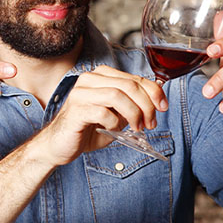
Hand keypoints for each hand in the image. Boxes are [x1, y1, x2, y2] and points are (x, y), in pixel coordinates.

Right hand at [31, 65, 163, 167]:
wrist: (59, 146)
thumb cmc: (87, 130)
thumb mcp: (116, 116)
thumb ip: (131, 106)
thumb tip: (156, 101)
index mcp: (101, 77)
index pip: (134, 78)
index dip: (153, 91)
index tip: (163, 106)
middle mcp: (90, 80)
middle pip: (129, 84)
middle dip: (146, 105)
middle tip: (151, 122)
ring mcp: (81, 93)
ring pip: (118, 94)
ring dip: (133, 113)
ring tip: (137, 127)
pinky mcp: (76, 110)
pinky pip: (102, 112)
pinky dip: (114, 123)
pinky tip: (113, 129)